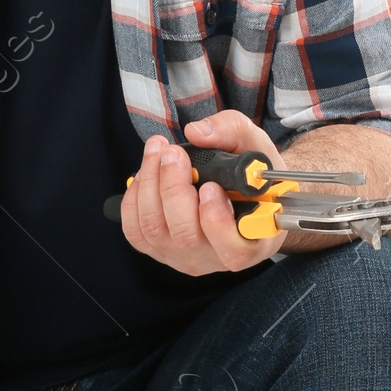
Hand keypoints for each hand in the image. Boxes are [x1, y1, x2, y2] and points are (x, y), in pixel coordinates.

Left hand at [118, 108, 286, 276]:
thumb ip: (232, 133)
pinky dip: (135, 198)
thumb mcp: (255, 145)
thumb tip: (197, 133)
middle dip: (173, 187)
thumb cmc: (252, 175)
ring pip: (155, 230)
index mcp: (254, 241)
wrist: (243, 193)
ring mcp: (185, 257)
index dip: (216, 221)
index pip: (234, 250)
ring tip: (158, 151)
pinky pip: (135, 231)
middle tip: (173, 153)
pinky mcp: (159, 250)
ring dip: (150, 185)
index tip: (210, 186)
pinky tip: (146, 173)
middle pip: (186, 234)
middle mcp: (218, 258)